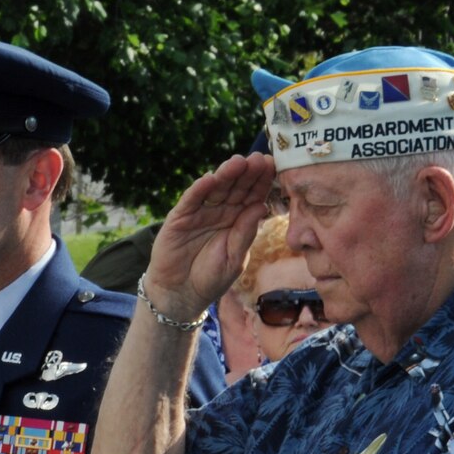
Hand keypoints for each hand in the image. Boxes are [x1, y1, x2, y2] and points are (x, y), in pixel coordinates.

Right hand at [143, 153, 274, 321]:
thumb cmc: (211, 278)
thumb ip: (246, 233)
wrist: (181, 294)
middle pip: (236, 187)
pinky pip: (191, 200)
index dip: (262, 181)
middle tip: (258, 159)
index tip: (273, 166)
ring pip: (215, 189)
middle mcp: (221, 211)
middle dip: (247, 173)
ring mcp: (200, 213)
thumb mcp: (235, 258)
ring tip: (237, 163)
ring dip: (226, 175)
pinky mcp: (180, 218)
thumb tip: (261, 205)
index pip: (253, 195)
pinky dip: (199, 190)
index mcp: (239, 219)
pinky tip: (210, 179)